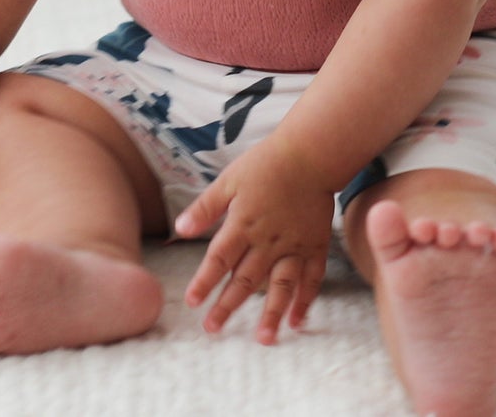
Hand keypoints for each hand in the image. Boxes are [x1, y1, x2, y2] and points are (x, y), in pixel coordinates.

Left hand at [175, 141, 333, 341]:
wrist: (309, 155)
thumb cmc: (265, 164)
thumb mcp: (228, 180)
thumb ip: (205, 208)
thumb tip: (180, 230)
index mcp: (243, 224)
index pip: (219, 259)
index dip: (204, 281)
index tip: (192, 302)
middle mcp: (268, 241)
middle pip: (245, 280)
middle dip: (228, 306)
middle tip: (213, 329)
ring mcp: (294, 246)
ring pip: (281, 287)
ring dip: (271, 314)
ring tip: (263, 339)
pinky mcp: (315, 247)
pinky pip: (311, 279)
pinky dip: (305, 301)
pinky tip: (297, 321)